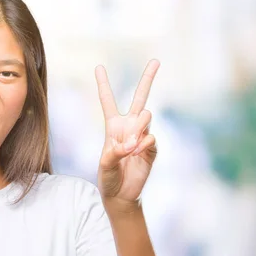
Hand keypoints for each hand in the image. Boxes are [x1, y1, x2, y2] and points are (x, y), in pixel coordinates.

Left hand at [95, 59, 159, 206]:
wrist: (121, 195)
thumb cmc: (108, 178)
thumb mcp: (104, 164)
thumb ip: (114, 152)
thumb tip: (131, 143)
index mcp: (113, 126)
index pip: (108, 101)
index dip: (103, 84)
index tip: (99, 66)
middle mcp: (129, 127)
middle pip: (140, 97)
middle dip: (148, 78)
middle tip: (156, 60)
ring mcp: (142, 136)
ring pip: (146, 116)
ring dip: (139, 127)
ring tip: (130, 146)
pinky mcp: (152, 148)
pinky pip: (151, 138)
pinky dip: (143, 145)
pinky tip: (137, 153)